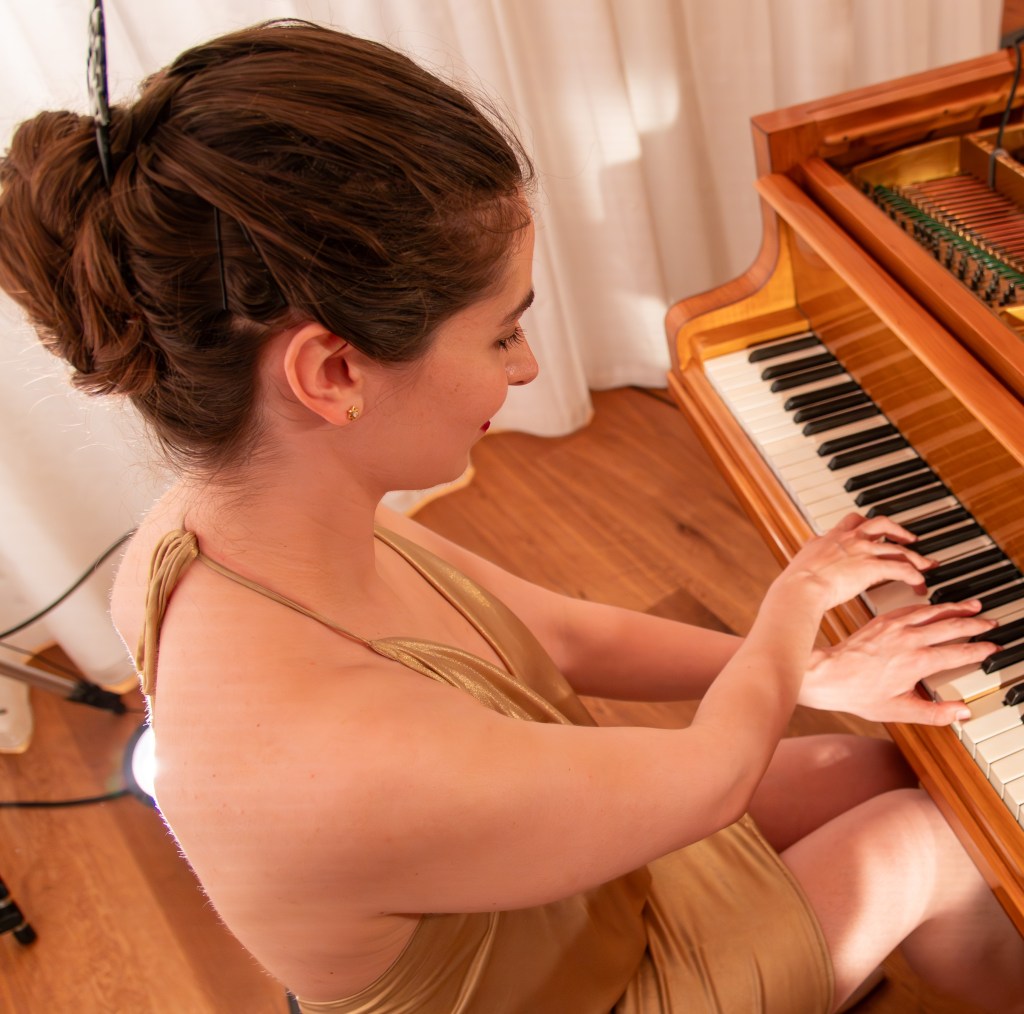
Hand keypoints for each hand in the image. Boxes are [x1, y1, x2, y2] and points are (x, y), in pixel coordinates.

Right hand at [777, 513, 931, 611]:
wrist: (802, 587)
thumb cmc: (799, 579)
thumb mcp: (803, 556)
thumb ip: (811, 550)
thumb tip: (809, 548)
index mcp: (833, 537)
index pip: (854, 520)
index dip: (867, 523)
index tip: (875, 529)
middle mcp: (851, 540)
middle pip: (882, 524)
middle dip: (898, 530)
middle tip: (909, 538)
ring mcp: (863, 552)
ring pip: (898, 549)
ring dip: (916, 558)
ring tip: (926, 566)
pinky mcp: (873, 568)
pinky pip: (902, 570)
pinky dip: (915, 577)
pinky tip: (920, 584)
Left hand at [798, 599, 997, 723]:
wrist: (827, 674)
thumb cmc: (858, 693)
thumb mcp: (899, 711)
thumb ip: (934, 714)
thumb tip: (961, 713)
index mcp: (918, 662)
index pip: (960, 652)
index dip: (981, 650)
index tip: (993, 648)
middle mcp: (910, 640)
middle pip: (952, 626)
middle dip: (975, 624)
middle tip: (990, 623)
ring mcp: (895, 626)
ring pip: (933, 612)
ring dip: (956, 608)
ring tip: (973, 605)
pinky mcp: (882, 620)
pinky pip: (912, 608)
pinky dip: (929, 606)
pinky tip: (936, 606)